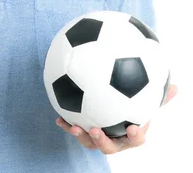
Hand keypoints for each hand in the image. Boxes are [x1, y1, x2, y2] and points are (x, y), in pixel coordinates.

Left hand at [55, 83, 177, 153]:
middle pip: (110, 147)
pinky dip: (67, 125)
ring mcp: (99, 137)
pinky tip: (58, 118)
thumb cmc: (133, 103)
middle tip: (96, 130)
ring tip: (74, 126)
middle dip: (103, 141)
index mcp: (130, 133)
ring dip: (81, 136)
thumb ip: (157, 95)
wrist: (114, 110)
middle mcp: (115, 138)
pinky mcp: (85, 131)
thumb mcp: (145, 98)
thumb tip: (175, 86)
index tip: (132, 128)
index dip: (135, 136)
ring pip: (90, 143)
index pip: (136, 138)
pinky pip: (75, 130)